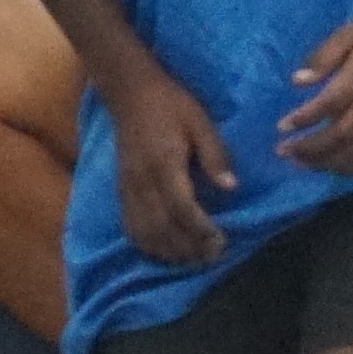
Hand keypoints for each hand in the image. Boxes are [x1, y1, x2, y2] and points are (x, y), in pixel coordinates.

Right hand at [113, 70, 238, 266]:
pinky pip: (130, 227)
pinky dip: (147, 245)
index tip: (221, 242)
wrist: (130, 93)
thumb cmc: (172, 105)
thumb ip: (215, 155)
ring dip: (168, 252)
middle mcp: (141, 182)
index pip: (181, 208)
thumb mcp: (201, 122)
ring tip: (193, 261)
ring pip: (144, 232)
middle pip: (162, 227)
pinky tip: (163, 252)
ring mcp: (127, 189)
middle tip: (212, 257)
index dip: (201, 230)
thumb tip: (231, 188)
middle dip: (188, 247)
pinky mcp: (121, 191)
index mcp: (163, 164)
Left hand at [278, 6, 352, 179]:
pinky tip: (329, 166)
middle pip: (342, 133)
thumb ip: (324, 56)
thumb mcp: (351, 32)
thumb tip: (298, 81)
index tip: (281, 127)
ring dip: (326, 162)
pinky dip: (350, 167)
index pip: (333, 102)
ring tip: (300, 163)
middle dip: (309, 147)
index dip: (306, 118)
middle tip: (283, 151)